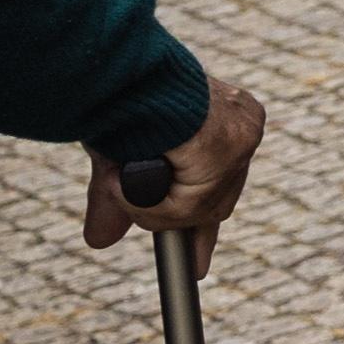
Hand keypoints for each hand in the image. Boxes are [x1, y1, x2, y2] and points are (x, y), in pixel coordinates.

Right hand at [85, 76, 266, 279]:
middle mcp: (244, 126)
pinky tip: (129, 176)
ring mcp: (239, 139)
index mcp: (226, 121)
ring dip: (149, 207)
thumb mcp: (120, 157)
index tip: (197, 268)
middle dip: (180, 224)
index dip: (202, 227)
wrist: (114, 75)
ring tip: (123, 177)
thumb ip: (119, 199)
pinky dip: (149, 202)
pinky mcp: (225, 150)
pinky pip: (185, 207)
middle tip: (186, 262)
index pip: (222, 184)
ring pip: (195, 210)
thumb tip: (99, 241)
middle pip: (215, 204)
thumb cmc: (117, 103)